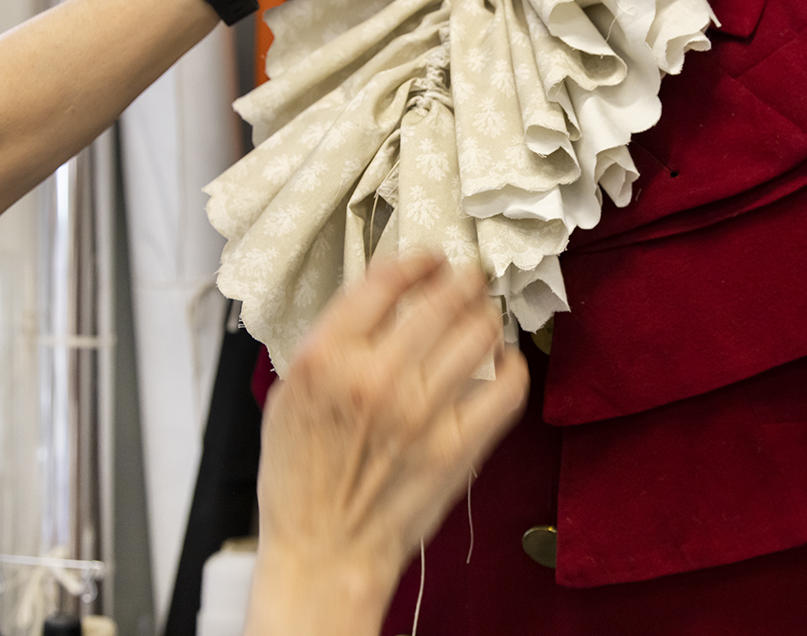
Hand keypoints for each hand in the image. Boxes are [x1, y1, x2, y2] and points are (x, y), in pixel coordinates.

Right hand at [244, 253, 528, 635]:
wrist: (324, 548)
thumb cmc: (302, 476)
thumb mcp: (292, 392)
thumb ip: (333, 341)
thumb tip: (384, 293)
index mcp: (325, 359)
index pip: (385, 281)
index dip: (418, 261)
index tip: (431, 260)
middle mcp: (375, 380)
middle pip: (443, 299)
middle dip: (464, 279)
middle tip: (469, 277)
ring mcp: (421, 414)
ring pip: (480, 333)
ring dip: (487, 316)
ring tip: (484, 317)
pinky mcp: (459, 446)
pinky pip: (508, 386)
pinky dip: (512, 365)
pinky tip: (502, 362)